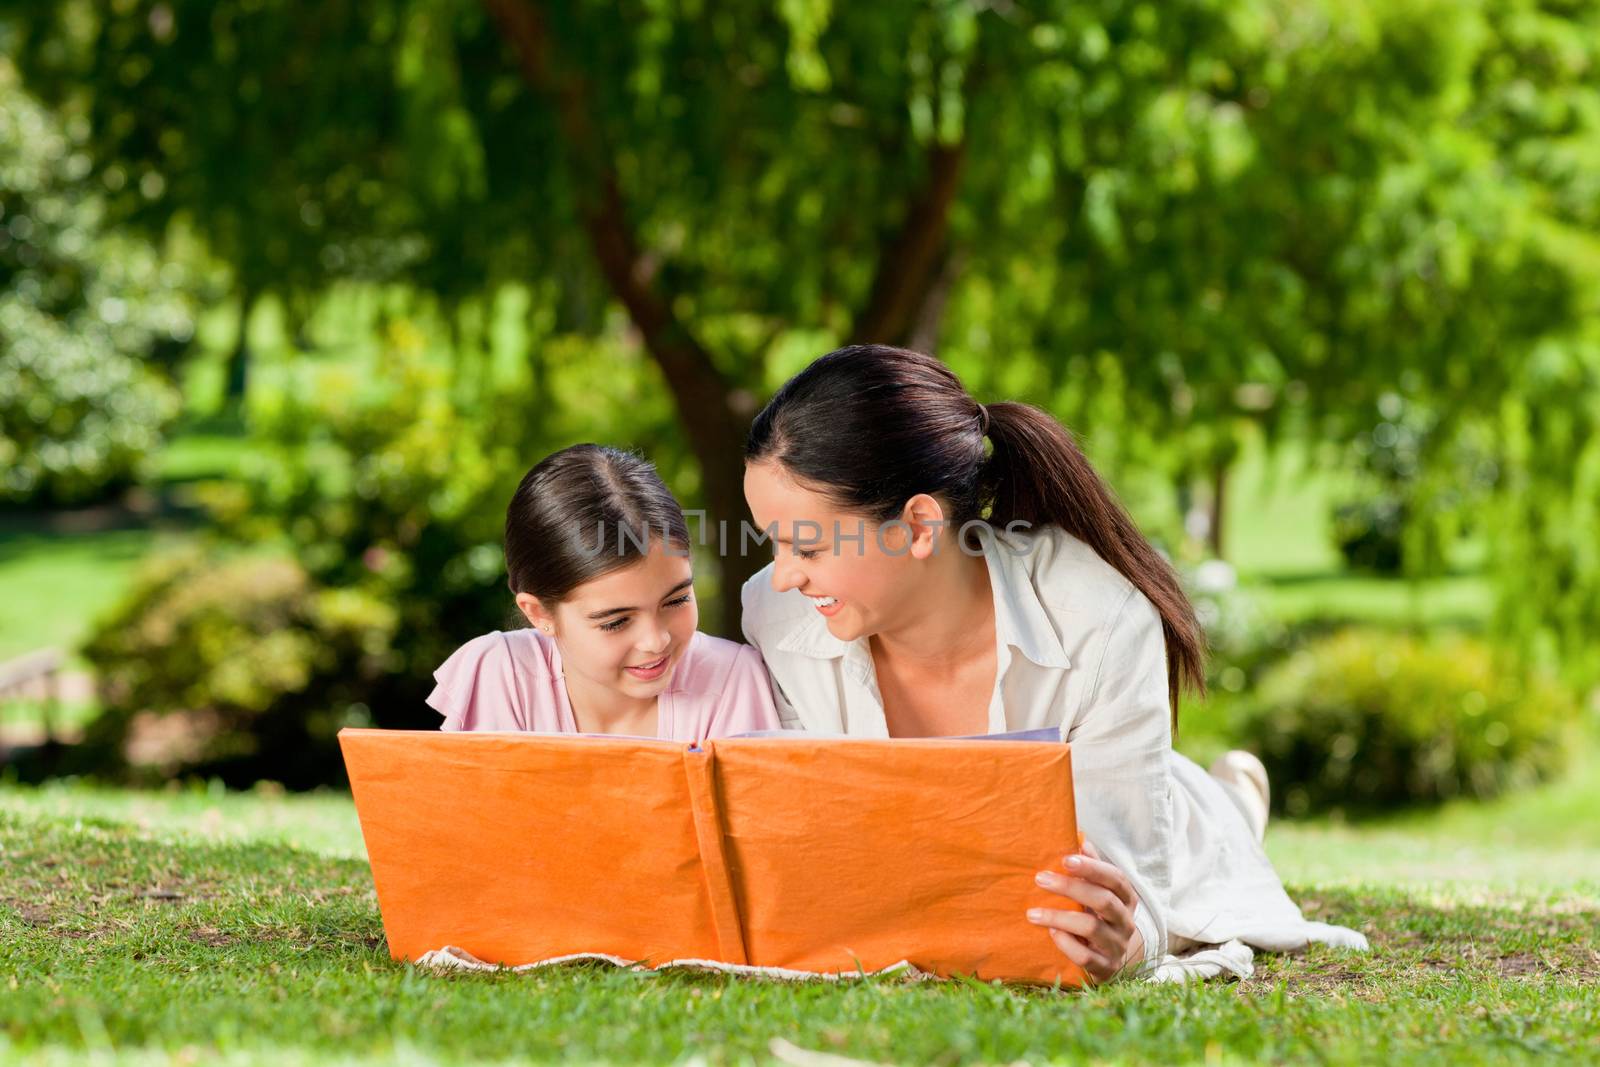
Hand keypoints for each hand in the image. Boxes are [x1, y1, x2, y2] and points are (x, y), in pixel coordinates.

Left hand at [1026, 838, 1145, 983]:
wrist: (1110, 960)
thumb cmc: (1097, 917)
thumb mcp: (1098, 892)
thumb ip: (1091, 868)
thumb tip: (1081, 837)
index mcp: (1126, 899)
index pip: (1116, 879)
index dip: (1092, 867)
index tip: (1065, 859)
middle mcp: (1125, 922)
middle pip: (1104, 901)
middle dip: (1071, 888)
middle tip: (1040, 878)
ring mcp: (1117, 946)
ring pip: (1092, 928)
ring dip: (1060, 917)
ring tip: (1032, 913)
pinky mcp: (1105, 968)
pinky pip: (1085, 957)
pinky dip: (1066, 944)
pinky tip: (1051, 934)